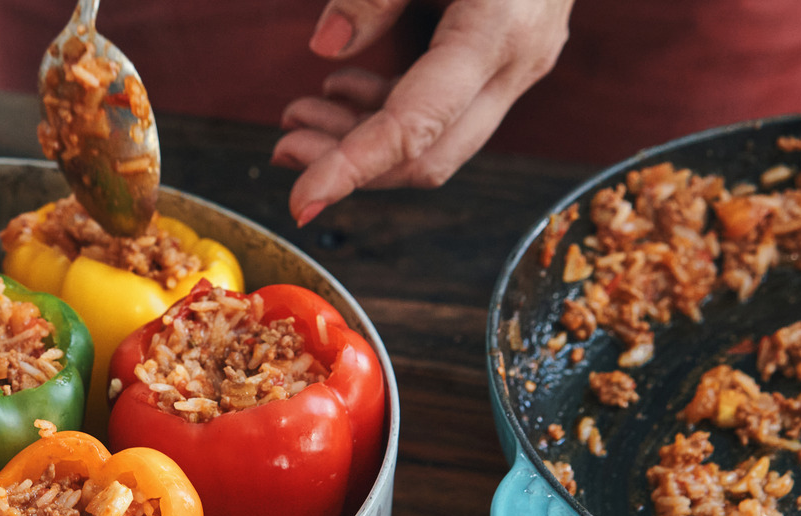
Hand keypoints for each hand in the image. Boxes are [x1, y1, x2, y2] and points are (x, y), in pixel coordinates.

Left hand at [272, 0, 573, 224]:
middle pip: (431, 154)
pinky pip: (448, 111)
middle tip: (282, 146)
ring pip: (438, 140)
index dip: (353, 169)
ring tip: (298, 118)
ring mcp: (518, 65)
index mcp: (498, 31)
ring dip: (363, 140)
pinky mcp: (507, 58)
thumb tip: (327, 47)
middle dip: (351, 164)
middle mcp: (517, 63)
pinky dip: (390, 114)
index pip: (417, 127)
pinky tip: (342, 95)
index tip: (301, 198)